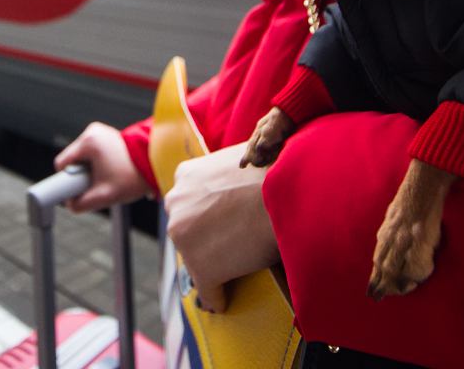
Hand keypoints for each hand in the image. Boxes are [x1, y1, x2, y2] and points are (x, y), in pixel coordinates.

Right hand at [53, 122, 151, 212]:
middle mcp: (91, 132)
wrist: (156, 164)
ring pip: (82, 156)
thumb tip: (70, 205)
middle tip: (98, 184)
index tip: (77, 189)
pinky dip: (97, 162)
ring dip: (90, 169)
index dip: (67, 179)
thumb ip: (82, 204)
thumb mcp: (105, 196)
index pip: (63, 163)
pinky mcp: (106, 134)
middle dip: (81, 174)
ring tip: (107, 176)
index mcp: (88, 142)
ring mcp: (99, 131)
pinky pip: (92, 151)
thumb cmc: (133, 177)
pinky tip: (110, 169)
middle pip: (73, 159)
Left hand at [163, 143, 279, 312]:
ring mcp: (185, 239)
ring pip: (195, 258)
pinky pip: (208, 291)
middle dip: (204, 237)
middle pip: (187, 229)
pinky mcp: (203, 269)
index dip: (205, 214)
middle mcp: (176, 205)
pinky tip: (224, 301)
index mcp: (185, 176)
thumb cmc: (273, 174)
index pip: (188, 201)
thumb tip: (237, 189)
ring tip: (232, 271)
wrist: (286, 192)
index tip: (219, 223)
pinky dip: (216, 297)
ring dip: (212, 264)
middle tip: (229, 243)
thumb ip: (225, 176)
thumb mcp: (238, 163)